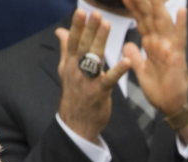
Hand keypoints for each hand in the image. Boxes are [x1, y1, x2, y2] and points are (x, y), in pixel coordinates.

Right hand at [56, 10, 131, 143]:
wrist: (76, 124)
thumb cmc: (75, 94)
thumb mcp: (66, 71)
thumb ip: (66, 49)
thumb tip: (61, 31)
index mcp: (69, 63)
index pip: (73, 41)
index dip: (77, 26)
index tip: (81, 11)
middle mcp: (76, 70)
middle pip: (83, 46)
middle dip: (89, 29)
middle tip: (96, 13)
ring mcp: (87, 81)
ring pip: (94, 58)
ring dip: (100, 41)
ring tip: (107, 25)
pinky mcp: (100, 92)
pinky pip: (110, 80)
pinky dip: (118, 70)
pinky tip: (127, 62)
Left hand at [122, 0, 187, 141]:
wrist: (172, 106)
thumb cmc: (160, 90)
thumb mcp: (141, 71)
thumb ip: (135, 56)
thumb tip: (127, 45)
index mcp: (152, 44)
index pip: (141, 20)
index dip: (133, 7)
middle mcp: (160, 41)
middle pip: (150, 16)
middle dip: (142, 1)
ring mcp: (169, 47)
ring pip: (162, 21)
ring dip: (157, 6)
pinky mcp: (177, 56)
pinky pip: (179, 38)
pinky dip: (181, 24)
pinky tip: (181, 10)